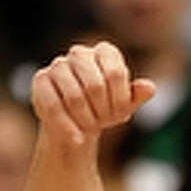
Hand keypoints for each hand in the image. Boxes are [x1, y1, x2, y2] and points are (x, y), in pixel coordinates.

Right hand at [29, 41, 155, 146]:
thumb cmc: (104, 109)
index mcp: (105, 52)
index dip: (120, 99)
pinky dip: (67, 127)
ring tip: (90, 128)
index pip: (116, 73)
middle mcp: (80, 53)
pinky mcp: (40, 80)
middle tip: (104, 123)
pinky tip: (77, 139)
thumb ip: (137, 95)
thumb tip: (149, 87)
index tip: (120, 114)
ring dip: (86, 120)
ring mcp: (58, 65)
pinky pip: (53, 106)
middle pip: (95, 85)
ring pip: (74, 96)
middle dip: (102, 111)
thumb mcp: (124, 105)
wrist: (77, 123)